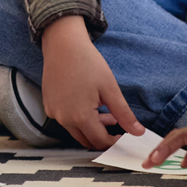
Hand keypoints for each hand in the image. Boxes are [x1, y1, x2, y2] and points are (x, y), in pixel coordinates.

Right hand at [38, 16, 142, 149]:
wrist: (62, 44)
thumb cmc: (87, 63)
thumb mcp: (110, 88)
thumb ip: (124, 114)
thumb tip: (138, 132)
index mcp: (80, 117)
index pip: (100, 141)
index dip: (114, 142)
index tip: (124, 135)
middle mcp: (64, 119)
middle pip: (86, 140)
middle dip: (102, 136)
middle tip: (115, 122)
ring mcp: (53, 112)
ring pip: (75, 130)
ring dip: (91, 126)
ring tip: (103, 110)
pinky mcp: (48, 105)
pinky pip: (65, 120)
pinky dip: (77, 118)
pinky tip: (87, 102)